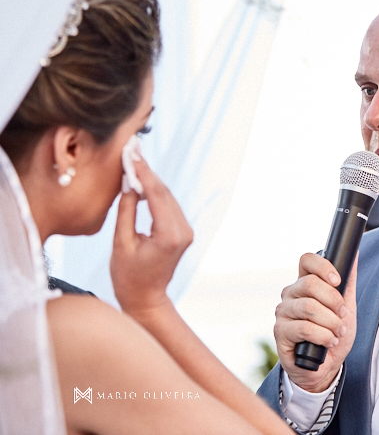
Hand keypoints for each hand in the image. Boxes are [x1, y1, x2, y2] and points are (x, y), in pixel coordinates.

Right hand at [111, 156, 193, 318]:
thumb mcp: (121, 243)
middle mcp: (183, 231)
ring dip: (151, 181)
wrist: (146, 298)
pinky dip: (155, 193)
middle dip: (147, 172)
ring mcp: (186, 231)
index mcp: (169, 235)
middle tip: (132, 151)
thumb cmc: (128, 276)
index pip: (157, 195)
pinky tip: (142, 182)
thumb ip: (127, 211)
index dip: (144, 172)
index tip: (131, 154)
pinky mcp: (183, 232)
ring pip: (168, 197)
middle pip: (165, 193)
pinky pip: (168, 206)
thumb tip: (130, 184)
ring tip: (134, 161)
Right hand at [274, 253, 356, 392]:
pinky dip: (323, 336)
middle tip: (342, 316)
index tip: (338, 281)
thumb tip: (353, 255)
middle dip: (333, 301)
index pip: (306, 260)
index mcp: (305, 283)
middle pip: (310, 284)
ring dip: (330, 322)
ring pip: (309, 307)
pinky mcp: (280, 332)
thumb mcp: (347, 307)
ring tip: (337, 332)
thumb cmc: (334, 334)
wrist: (327, 366)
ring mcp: (283, 313)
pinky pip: (304, 328)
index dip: (323, 266)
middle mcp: (290, 294)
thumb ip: (348, 282)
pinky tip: (329, 342)